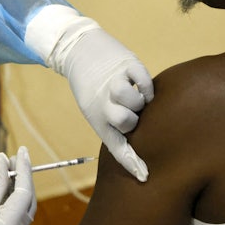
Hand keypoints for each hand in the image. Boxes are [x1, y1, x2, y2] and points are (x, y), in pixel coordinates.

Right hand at [0, 147, 35, 224]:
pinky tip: (5, 186)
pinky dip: (10, 203)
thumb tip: (5, 160)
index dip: (24, 171)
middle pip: (26, 205)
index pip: (24, 195)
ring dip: (17, 191)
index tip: (23, 151)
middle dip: (23, 180)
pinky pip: (11, 220)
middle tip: (16, 158)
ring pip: (20, 212)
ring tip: (10, 169)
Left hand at [57, 23, 153, 180]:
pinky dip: (147, 86)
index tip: (144, 176)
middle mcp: (104, 101)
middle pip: (125, 122)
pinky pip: (143, 80)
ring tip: (139, 97)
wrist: (78, 49)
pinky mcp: (126, 64)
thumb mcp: (94, 107)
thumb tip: (138, 140)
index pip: (115, 145)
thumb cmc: (90, 85)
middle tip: (134, 113)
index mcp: (96, 116)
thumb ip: (112, 123)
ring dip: (139, 101)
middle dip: (133, 121)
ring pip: (131, 99)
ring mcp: (114, 82)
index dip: (130, 162)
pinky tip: (144, 87)